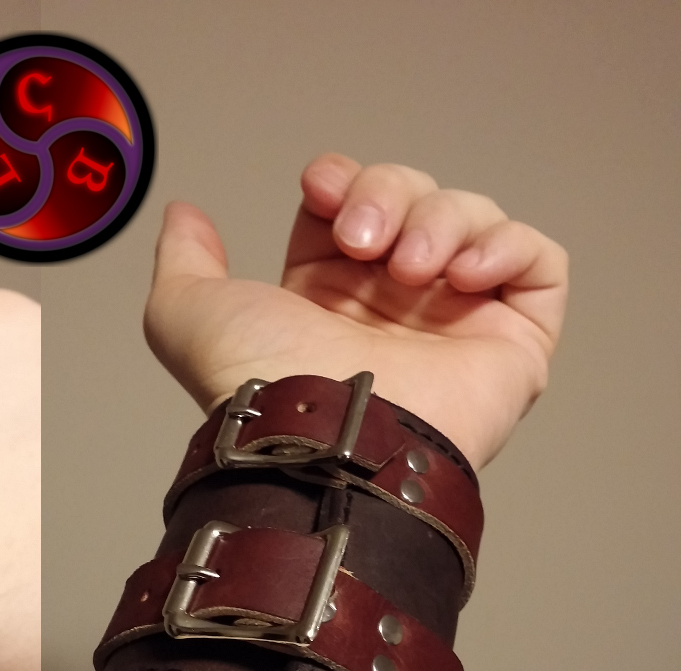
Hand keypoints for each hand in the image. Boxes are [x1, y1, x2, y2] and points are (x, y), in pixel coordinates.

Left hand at [143, 153, 568, 468]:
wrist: (319, 437)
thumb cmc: (255, 385)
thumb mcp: (187, 314)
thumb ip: (183, 262)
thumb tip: (184, 216)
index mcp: (325, 295)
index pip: (352, 200)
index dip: (343, 180)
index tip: (322, 188)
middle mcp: (391, 306)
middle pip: (413, 196)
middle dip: (388, 193)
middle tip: (364, 240)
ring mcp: (454, 323)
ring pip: (472, 218)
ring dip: (440, 220)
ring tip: (408, 270)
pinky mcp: (513, 344)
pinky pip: (539, 264)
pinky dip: (507, 247)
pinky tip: (462, 274)